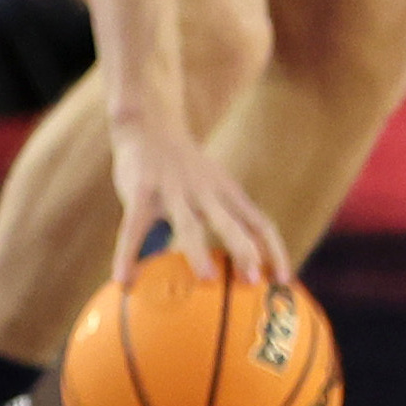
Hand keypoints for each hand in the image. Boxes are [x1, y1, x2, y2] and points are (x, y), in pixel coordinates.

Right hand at [109, 114, 288, 285]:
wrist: (150, 124)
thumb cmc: (182, 166)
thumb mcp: (208, 187)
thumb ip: (215, 218)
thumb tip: (214, 269)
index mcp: (227, 194)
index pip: (260, 224)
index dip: (274, 251)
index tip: (283, 280)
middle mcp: (206, 193)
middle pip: (232, 224)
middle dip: (245, 251)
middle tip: (252, 281)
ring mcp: (173, 191)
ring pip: (189, 225)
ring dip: (198, 252)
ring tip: (205, 278)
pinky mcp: (141, 191)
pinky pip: (133, 228)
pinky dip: (127, 254)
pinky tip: (122, 279)